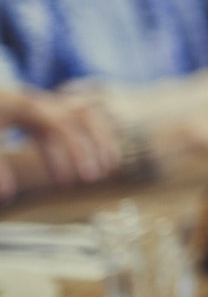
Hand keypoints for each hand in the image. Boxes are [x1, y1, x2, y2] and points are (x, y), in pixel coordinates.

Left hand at [0, 90, 121, 191]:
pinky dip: (94, 134)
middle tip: (92, 178)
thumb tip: (8, 195)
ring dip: (100, 138)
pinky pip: (79, 116)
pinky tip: (101, 155)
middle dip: (87, 148)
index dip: (65, 154)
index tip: (65, 184)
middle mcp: (38, 101)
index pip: (57, 126)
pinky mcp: (43, 109)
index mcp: (22, 105)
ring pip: (84, 113)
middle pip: (76, 118)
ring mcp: (43, 103)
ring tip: (109, 165)